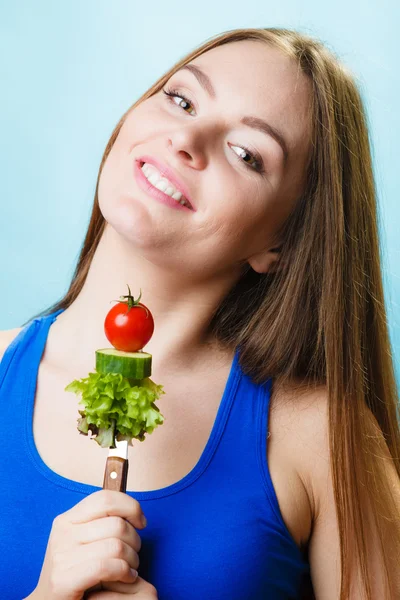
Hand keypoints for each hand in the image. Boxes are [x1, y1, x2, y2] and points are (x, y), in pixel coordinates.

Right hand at [29, 490, 146, 599]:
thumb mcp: (83, 541)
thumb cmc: (76, 572)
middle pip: (116, 524)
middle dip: (135, 539)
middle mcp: (62, 533)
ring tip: (131, 568)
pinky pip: (106, 566)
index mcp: (67, 519)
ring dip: (132, 559)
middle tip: (134, 553)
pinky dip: (124, 572)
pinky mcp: (63, 580)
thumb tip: (133, 511)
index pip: (105, 498)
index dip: (130, 507)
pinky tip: (127, 577)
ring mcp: (61, 556)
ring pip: (116, 546)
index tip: (141, 522)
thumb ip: (101, 523)